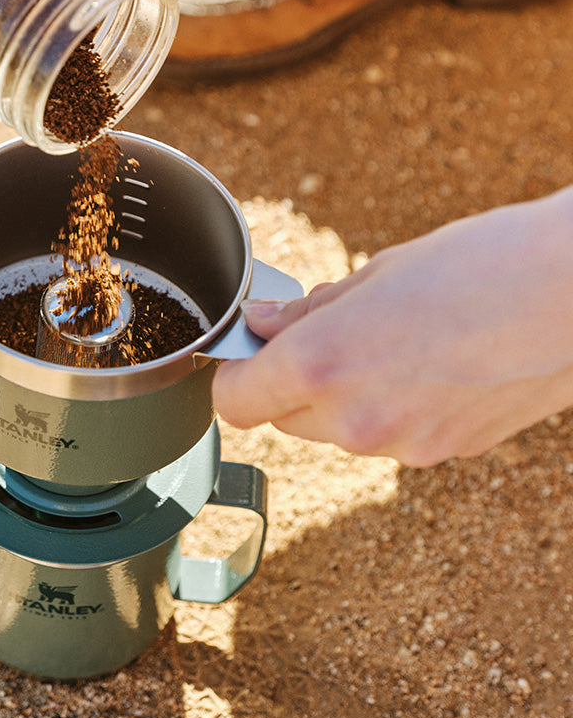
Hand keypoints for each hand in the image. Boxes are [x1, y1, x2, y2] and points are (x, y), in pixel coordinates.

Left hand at [214, 187, 572, 465]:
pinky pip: (393, 437)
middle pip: (284, 420)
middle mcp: (356, 419)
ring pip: (338, 432)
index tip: (246, 353)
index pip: (236, 401)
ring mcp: (406, 445)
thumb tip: (263, 324)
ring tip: (391, 343)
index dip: (235, 375)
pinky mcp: (450, 453)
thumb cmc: (482, 264)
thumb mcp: (375, 273)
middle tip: (325, 335)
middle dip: (290, 383)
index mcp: (323, 364)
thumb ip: (308, 312)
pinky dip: (394, 409)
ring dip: (342, 399)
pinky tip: (429, 365)